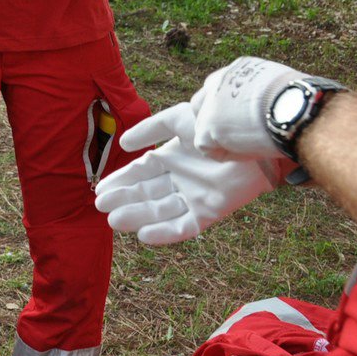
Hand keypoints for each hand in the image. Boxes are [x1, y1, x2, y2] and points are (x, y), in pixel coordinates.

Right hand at [96, 103, 285, 243]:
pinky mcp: (210, 212)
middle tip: (101, 208)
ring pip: (160, 211)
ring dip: (138, 216)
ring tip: (115, 221)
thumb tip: (122, 144)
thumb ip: (151, 129)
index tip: (101, 191)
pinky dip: (165, 233)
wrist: (256, 139)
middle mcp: (180, 180)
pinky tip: (145, 236)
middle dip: (124, 201)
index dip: (120, 182)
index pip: (139, 173)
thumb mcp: (180, 120)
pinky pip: (185, 226)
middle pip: (146, 194)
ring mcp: (194, 197)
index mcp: (171, 158)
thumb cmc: (219, 123)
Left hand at [170, 56, 307, 159]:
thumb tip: (286, 116)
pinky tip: (250, 154)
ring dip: (223, 140)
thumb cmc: (306, 101)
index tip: (245, 122)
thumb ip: (275, 98)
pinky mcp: (208, 125)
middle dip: (215, 121)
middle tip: (237, 137)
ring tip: (252, 147)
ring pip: (204, 127)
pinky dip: (227, 154)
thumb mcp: (288, 89)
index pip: (224, 89)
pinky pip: (208, 147)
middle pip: (203, 103)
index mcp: (242, 68)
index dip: (230, 108)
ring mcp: (211, 102)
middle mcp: (221, 80)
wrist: (300, 107)